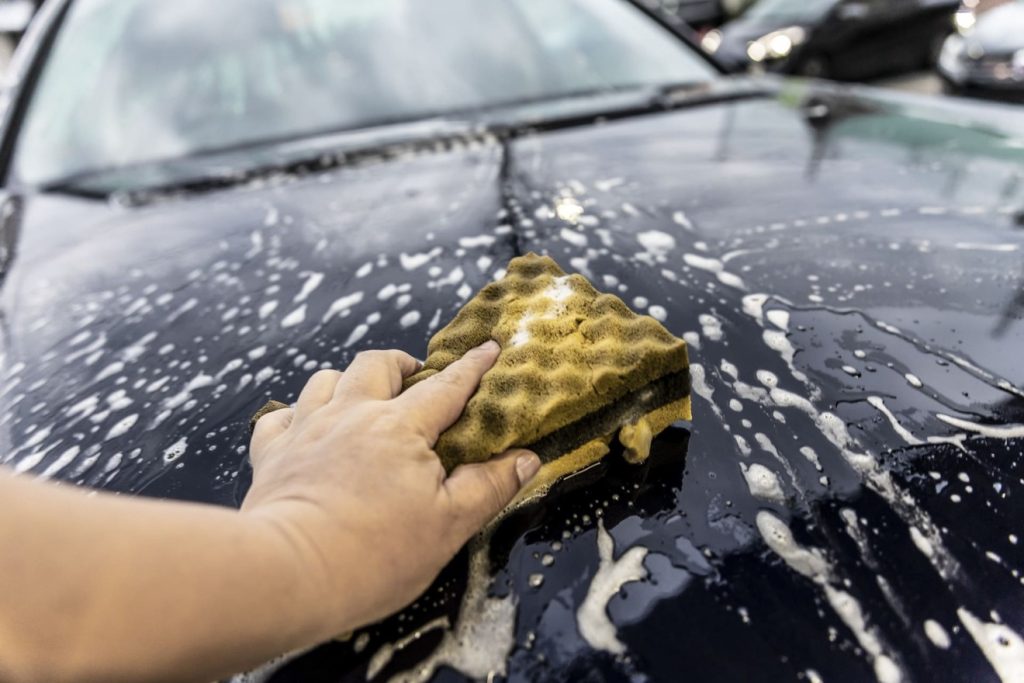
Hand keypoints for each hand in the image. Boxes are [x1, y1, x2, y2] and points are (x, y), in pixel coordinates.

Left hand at [241, 341, 540, 635]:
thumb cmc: (374, 555)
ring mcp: (306, 431)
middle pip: (376, 365)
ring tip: (361, 398)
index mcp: (400, 428)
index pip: (446, 386)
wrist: (289, 574)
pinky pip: (279, 417)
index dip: (472, 366)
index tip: (488, 348)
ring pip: (324, 380)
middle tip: (415, 376)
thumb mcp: (450, 525)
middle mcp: (351, 415)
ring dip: (346, 382)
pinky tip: (304, 429)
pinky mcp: (270, 455)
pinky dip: (295, 415)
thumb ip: (489, 486)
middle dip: (400, 363)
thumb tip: (526, 460)